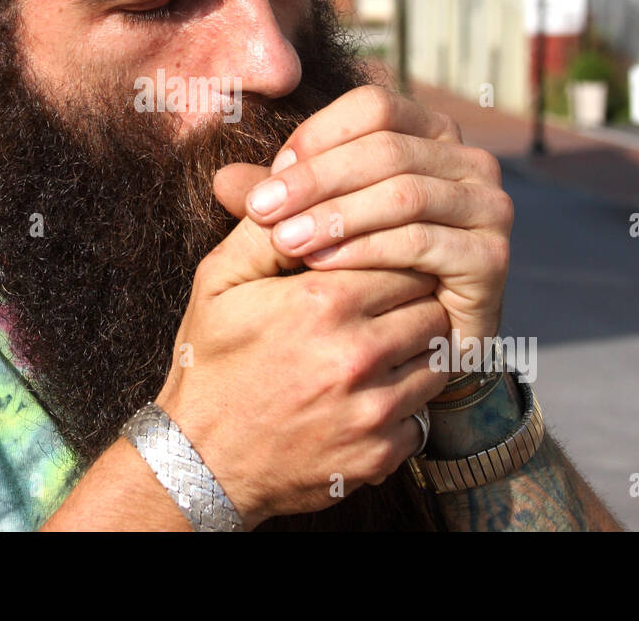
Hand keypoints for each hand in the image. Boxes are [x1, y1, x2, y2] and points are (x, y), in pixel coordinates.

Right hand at [155, 186, 450, 528]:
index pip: (404, 257)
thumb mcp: (219, 282)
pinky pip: (424, 415)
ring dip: (416, 350)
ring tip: (378, 346)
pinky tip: (368, 395)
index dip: (392, 258)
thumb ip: (265, 227)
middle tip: (383, 304)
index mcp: (322, 302)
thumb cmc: (211, 363)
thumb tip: (298, 177)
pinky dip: (405, 404)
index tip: (377, 265)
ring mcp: (374, 411)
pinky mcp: (382, 454)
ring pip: (438, 359)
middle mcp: (357, 356)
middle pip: (431, 306)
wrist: (200, 461)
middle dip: (412, 300)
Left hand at [219, 84, 512, 359]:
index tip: (268, 179)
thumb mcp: (312, 225)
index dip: (316, 137)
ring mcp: (488, 206)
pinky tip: (324, 267)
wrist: (414, 346)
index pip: (373, 107)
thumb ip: (278, 199)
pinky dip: (367, 251)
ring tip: (284, 241)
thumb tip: (221, 178)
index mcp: (429, 131)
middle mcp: (468, 160)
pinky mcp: (491, 257)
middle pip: (387, 148)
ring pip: (404, 193)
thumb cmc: (359, 272)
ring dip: (337, 215)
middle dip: (316, 180)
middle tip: (260, 212)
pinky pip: (423, 242)